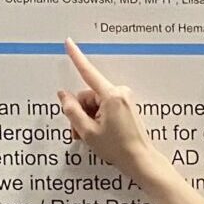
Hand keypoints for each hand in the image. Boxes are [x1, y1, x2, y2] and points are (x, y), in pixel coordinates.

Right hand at [56, 42, 159, 174]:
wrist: (140, 161)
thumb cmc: (117, 148)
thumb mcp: (87, 131)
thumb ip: (71, 110)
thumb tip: (63, 95)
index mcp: (111, 96)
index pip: (88, 72)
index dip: (76, 57)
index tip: (69, 43)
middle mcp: (119, 93)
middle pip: (88, 95)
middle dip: (80, 112)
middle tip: (78, 133)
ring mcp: (124, 99)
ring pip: (95, 103)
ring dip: (87, 118)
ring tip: (89, 136)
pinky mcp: (126, 106)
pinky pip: (104, 107)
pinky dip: (97, 118)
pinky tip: (98, 133)